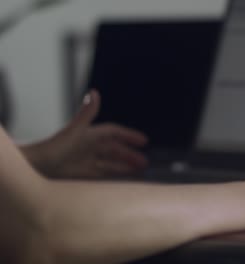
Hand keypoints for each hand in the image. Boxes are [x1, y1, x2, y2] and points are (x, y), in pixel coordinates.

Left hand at [21, 90, 148, 178]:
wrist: (36, 167)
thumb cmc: (54, 147)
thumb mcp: (75, 130)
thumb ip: (86, 113)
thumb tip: (94, 93)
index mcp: (90, 134)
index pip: (114, 133)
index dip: (129, 136)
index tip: (144, 141)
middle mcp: (89, 147)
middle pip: (114, 149)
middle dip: (130, 154)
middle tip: (145, 161)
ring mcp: (86, 161)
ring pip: (111, 162)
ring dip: (125, 165)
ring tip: (140, 170)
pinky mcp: (83, 174)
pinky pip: (103, 174)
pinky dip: (114, 175)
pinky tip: (123, 178)